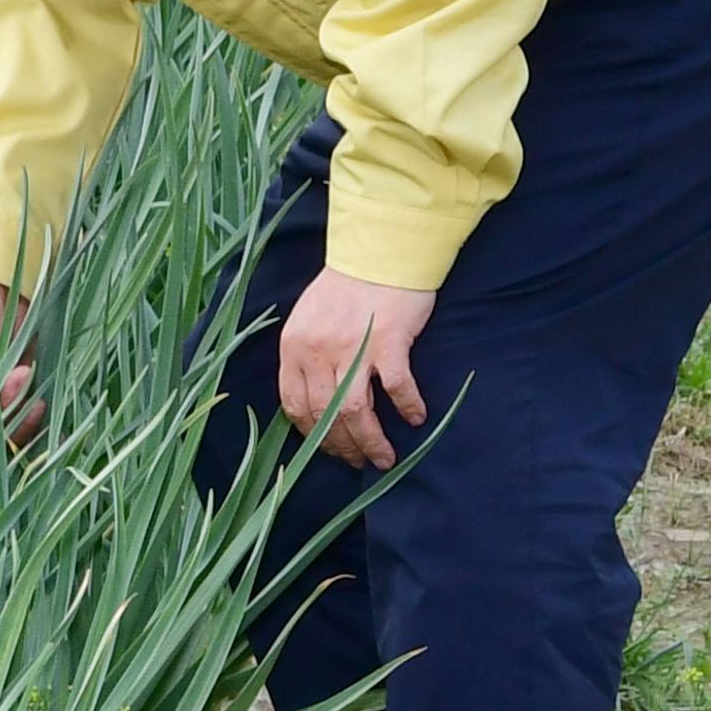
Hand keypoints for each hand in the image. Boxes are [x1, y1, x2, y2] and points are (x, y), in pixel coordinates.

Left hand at [278, 267, 436, 468]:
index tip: (327, 448)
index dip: (311, 434)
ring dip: (370, 441)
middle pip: (324, 415)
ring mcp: (352, 347)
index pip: (295, 404)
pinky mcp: (388, 342)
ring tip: (384, 457)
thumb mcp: (310, 317)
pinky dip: (407, 407)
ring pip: (355, 412)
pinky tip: (415, 418)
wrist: (380, 249)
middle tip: (359, 462)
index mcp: (294, 346)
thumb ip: (308, 353)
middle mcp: (317, 350)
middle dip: (342, 447)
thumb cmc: (348, 284)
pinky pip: (397, 388)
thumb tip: (316, 395)